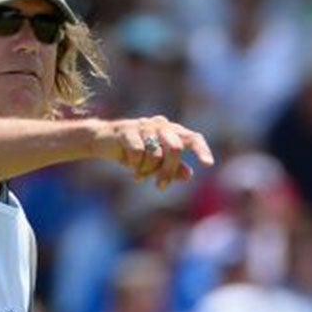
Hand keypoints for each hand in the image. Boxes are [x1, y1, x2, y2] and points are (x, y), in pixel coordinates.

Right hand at [88, 114, 212, 189]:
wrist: (103, 141)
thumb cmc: (134, 152)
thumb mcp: (155, 163)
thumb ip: (173, 168)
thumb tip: (189, 174)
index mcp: (171, 131)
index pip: (192, 137)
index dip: (201, 150)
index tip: (208, 164)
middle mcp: (161, 125)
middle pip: (175, 149)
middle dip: (168, 171)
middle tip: (161, 186)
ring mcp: (144, 126)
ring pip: (156, 154)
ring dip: (148, 170)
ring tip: (140, 175)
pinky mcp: (127, 130)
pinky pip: (138, 153)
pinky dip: (135, 165)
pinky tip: (130, 166)